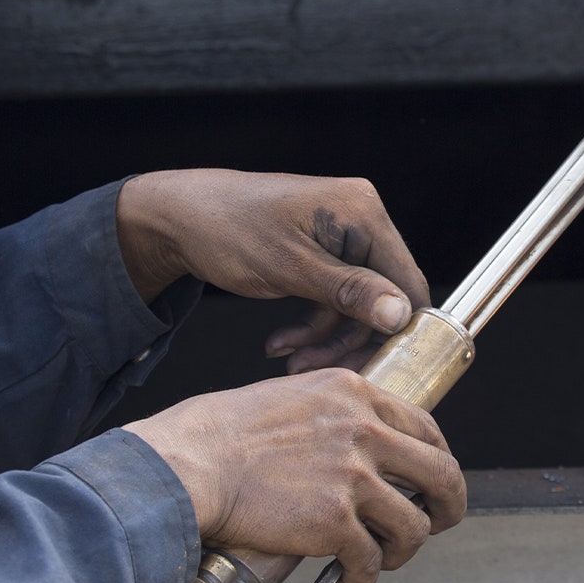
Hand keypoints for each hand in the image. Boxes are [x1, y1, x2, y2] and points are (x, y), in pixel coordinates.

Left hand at [116, 169, 429, 371]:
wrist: (176, 218)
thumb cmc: (227, 230)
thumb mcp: (290, 268)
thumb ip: (351, 292)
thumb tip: (402, 315)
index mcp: (364, 213)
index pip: (406, 280)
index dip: (398, 328)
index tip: (377, 368)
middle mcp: (362, 220)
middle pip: (383, 297)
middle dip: (349, 338)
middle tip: (315, 369)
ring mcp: (343, 237)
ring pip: (357, 305)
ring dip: (324, 337)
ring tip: (287, 357)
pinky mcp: (324, 253)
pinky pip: (334, 298)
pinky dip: (311, 324)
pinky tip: (281, 342)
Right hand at [123, 368, 465, 582]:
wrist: (188, 462)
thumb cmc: (223, 432)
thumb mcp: (295, 396)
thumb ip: (339, 414)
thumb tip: (364, 444)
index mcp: (356, 394)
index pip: (426, 427)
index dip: (437, 460)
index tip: (432, 481)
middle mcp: (364, 430)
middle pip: (442, 473)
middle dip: (448, 506)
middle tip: (437, 522)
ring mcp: (353, 476)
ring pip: (414, 525)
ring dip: (402, 549)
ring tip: (381, 557)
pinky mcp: (333, 521)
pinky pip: (370, 560)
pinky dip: (362, 577)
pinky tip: (347, 579)